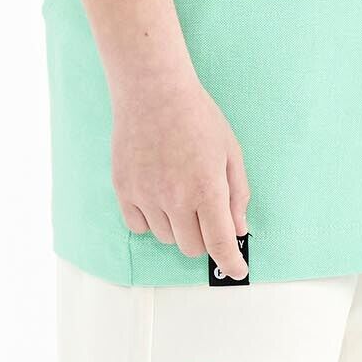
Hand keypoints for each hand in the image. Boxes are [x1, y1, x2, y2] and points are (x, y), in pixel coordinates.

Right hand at [111, 72, 250, 277]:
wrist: (153, 90)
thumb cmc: (196, 116)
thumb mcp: (230, 151)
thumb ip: (237, 194)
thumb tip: (238, 228)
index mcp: (207, 189)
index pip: (219, 244)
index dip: (231, 262)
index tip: (238, 270)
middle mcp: (175, 198)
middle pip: (192, 247)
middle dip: (203, 237)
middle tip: (204, 210)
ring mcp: (146, 196)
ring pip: (166, 238)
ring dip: (177, 226)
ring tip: (178, 189)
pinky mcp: (124, 190)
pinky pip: (139, 227)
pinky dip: (151, 219)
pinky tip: (157, 194)